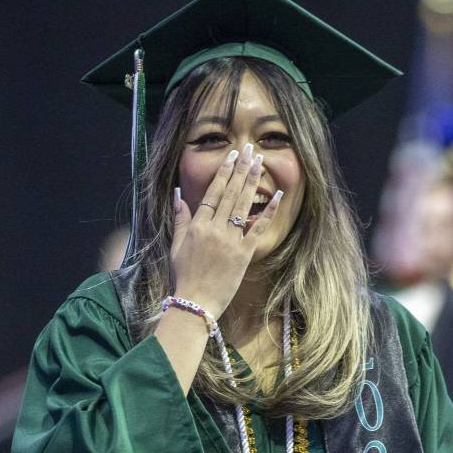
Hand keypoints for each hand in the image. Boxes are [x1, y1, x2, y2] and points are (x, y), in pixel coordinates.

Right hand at [170, 144, 283, 318]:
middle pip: (230, 192)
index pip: (212, 192)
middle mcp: (214, 229)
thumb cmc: (184, 277)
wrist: (195, 303)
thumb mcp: (176, 246)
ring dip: (252, 181)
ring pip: (243, 205)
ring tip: (260, 162)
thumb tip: (177, 193)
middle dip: (240, 168)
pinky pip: (258, 228)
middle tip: (250, 149)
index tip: (231, 156)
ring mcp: (230, 241)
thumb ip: (179, 219)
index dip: (223, 173)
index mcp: (197, 226)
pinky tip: (277, 194)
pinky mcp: (244, 254)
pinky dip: (268, 211)